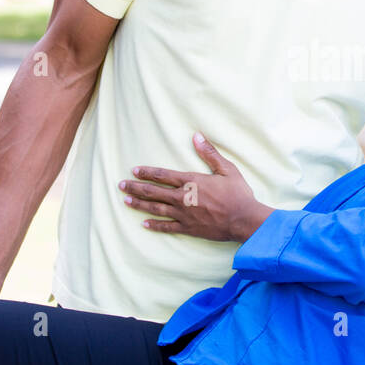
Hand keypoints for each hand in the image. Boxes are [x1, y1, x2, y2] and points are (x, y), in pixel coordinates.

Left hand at [120, 132, 272, 242]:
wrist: (243, 220)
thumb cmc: (238, 194)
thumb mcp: (227, 169)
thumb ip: (210, 153)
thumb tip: (197, 136)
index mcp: (191, 181)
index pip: (163, 175)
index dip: (147, 172)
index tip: (134, 170)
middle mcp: (183, 198)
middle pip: (153, 192)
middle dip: (136, 187)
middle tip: (121, 185)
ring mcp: (184, 214)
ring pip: (156, 208)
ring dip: (139, 204)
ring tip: (126, 201)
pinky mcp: (188, 228)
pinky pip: (167, 227)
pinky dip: (155, 225)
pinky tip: (144, 224)